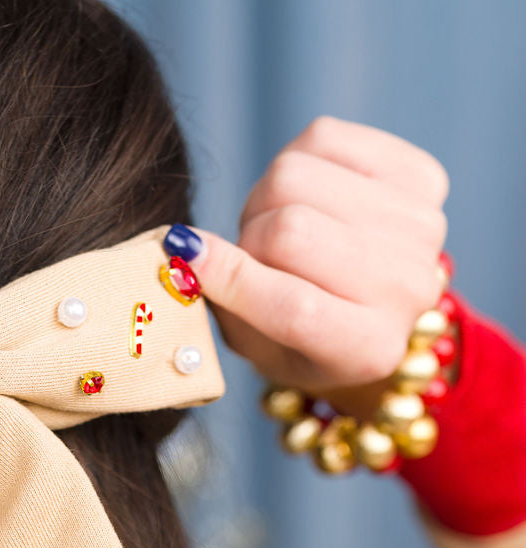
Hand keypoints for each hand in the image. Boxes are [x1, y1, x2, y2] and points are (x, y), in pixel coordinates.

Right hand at [186, 117, 449, 399]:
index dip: (234, 280)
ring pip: (297, 177)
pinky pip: (323, 138)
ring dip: (269, 199)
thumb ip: (224, 301)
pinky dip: (298, 160)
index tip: (185, 256)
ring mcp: (421, 229)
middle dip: (249, 237)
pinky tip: (312, 194)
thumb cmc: (300, 334)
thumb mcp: (258, 341)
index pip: (295, 310)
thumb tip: (184, 247)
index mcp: (368, 351)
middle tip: (253, 253)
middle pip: (290, 232)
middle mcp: (408, 291)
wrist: (372, 304)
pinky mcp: (421, 176)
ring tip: (284, 227)